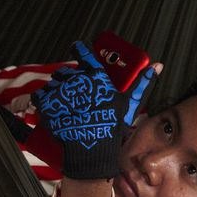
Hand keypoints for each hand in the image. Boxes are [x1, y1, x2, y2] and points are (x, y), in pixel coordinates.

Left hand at [31, 41, 157, 178]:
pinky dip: (43, 100)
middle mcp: (77, 80)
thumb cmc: (111, 127)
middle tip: (73, 94)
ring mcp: (60, 92)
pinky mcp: (47, 104)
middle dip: (68, 79)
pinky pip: (39, 95)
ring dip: (56, 90)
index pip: (84, 53)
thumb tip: (157, 65)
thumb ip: (142, 83)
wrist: (91, 149)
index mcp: (96, 77)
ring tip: (64, 105)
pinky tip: (50, 107)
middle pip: (66, 71)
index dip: (79, 48)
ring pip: (53, 82)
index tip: (75, 46)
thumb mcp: (129, 104)